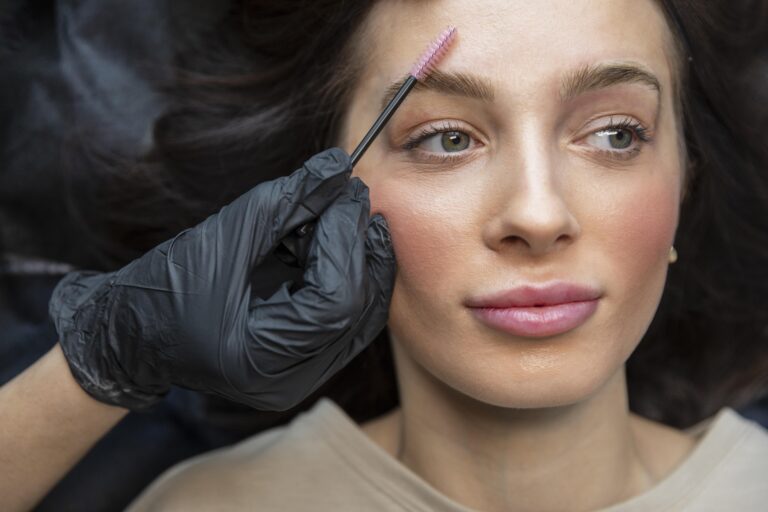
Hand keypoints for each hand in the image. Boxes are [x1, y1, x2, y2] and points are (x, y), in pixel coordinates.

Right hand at [49, 148, 395, 410]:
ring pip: (362, 315)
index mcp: (260, 360)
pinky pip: (347, 318)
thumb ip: (286, 201)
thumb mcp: (222, 236)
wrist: (133, 335)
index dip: (346, 241)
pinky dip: (347, 274)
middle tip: (353, 196)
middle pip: (358, 311)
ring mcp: (301, 378)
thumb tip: (338, 166)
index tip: (347, 190)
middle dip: (360, 247)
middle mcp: (290, 380)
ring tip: (339, 215)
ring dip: (359, 259)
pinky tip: (333, 240)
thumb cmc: (161, 289)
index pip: (335, 301)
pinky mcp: (304, 363)